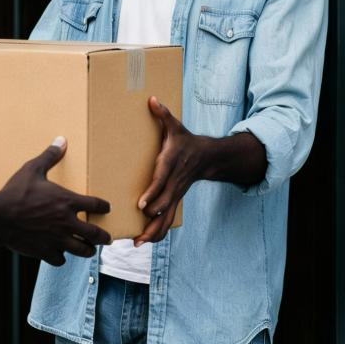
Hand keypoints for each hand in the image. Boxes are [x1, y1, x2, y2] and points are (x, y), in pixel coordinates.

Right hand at [0, 137, 111, 265]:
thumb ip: (49, 156)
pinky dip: (62, 257)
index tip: (107, 207)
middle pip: (95, 234)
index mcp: (67, 202)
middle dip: (104, 236)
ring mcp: (57, 240)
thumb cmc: (16, 192)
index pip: (95, 205)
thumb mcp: (33, 169)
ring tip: (90, 249)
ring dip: (88, 249)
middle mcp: (66, 223)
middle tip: (107, 238)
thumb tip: (61, 141)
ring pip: (82, 250)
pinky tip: (60, 253)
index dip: (104, 206)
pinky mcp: (45, 252)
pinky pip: (60, 259)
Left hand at [134, 97, 206, 246]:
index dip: (153, 193)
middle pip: (164, 206)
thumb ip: (163, 115)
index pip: (162, 181)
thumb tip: (152, 99)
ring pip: (166, 218)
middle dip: (151, 221)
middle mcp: (174, 182)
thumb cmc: (186, 140)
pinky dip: (157, 232)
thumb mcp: (175, 126)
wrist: (208, 157)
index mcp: (171, 164)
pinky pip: (167, 220)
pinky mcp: (176, 200)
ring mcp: (176, 194)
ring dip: (153, 233)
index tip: (142, 205)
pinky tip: (144, 241)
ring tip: (138, 244)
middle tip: (136, 234)